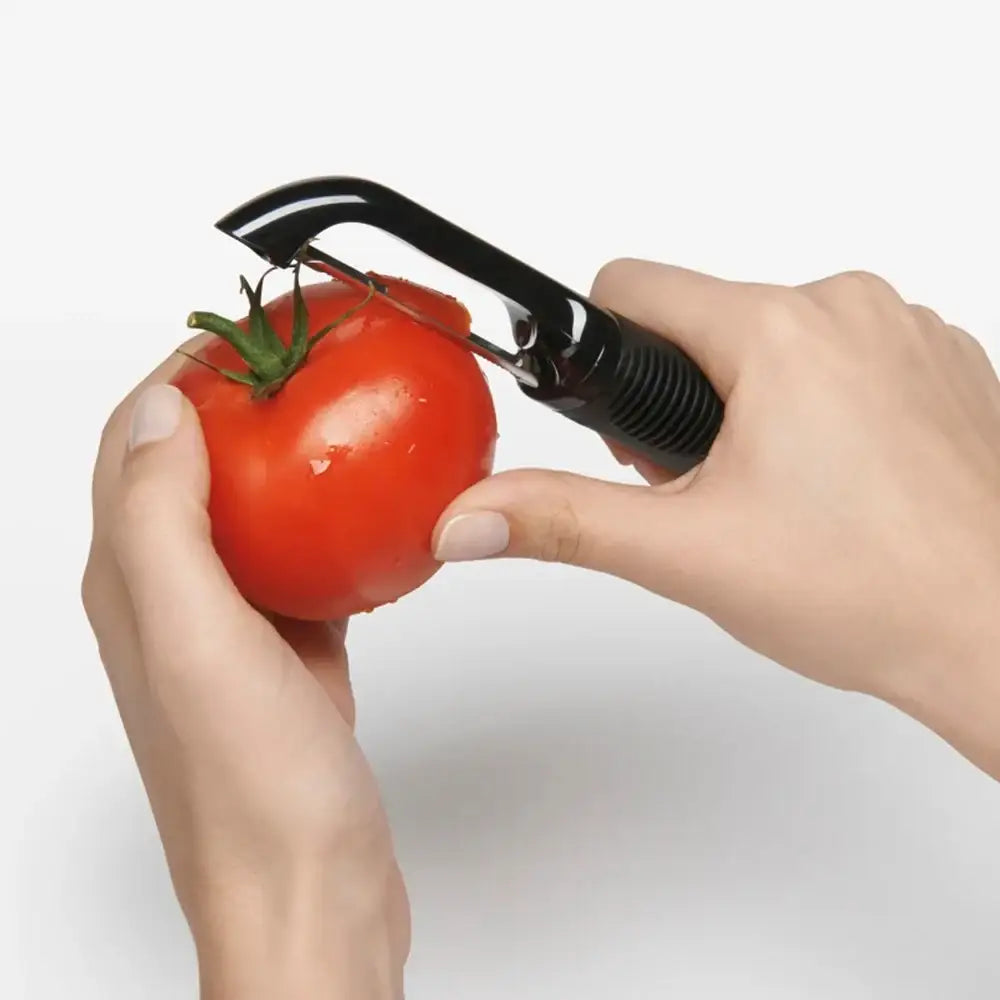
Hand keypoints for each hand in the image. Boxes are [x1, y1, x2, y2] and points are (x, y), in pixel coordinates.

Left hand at [82, 340, 408, 998]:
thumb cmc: (254, 790)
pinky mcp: (287, 651)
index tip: (251, 330)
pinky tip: (374, 514)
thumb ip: (165, 524)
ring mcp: (232, 627)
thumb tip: (165, 411)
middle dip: (242, 399)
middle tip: (307, 358)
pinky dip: (333, 522)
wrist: (307, 887)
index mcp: (134, 585)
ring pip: (255, 509)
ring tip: (345, 415)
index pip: (137, 443)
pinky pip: (305, 561)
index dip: (185, 371)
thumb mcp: (197, 642)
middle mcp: (172, 600)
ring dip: (291, 455)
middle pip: (195, 465)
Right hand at [433, 261, 999, 777]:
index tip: (625, 420)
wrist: (999, 638)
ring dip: (754, 407)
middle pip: (707, 322)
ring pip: (777, 340)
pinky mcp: (944, 365)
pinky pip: (845, 357)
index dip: (605, 354)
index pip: (634, 287)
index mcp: (781, 331)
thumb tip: (473, 516)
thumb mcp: (687, 554)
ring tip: (782, 495)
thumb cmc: (874, 592)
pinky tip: (838, 485)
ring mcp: (909, 334)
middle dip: (685, 402)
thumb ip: (563, 520)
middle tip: (712, 488)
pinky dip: (821, 408)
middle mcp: (852, 309)